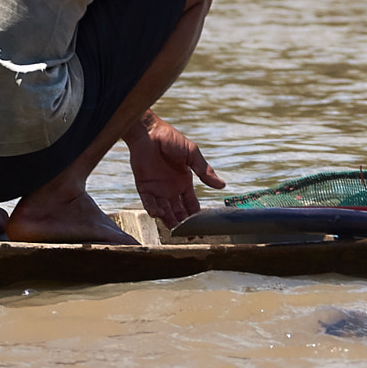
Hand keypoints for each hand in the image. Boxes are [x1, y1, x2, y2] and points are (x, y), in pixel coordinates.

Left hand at [125, 113, 224, 227]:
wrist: (149, 131)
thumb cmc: (171, 139)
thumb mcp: (192, 154)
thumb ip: (205, 171)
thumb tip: (222, 185)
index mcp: (184, 182)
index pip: (192, 205)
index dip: (196, 217)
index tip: (201, 228)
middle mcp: (171, 189)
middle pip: (178, 213)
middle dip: (183, 225)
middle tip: (188, 236)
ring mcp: (157, 188)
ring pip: (164, 211)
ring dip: (169, 220)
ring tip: (174, 229)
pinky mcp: (144, 186)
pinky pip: (148, 202)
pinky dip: (153, 209)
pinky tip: (159, 214)